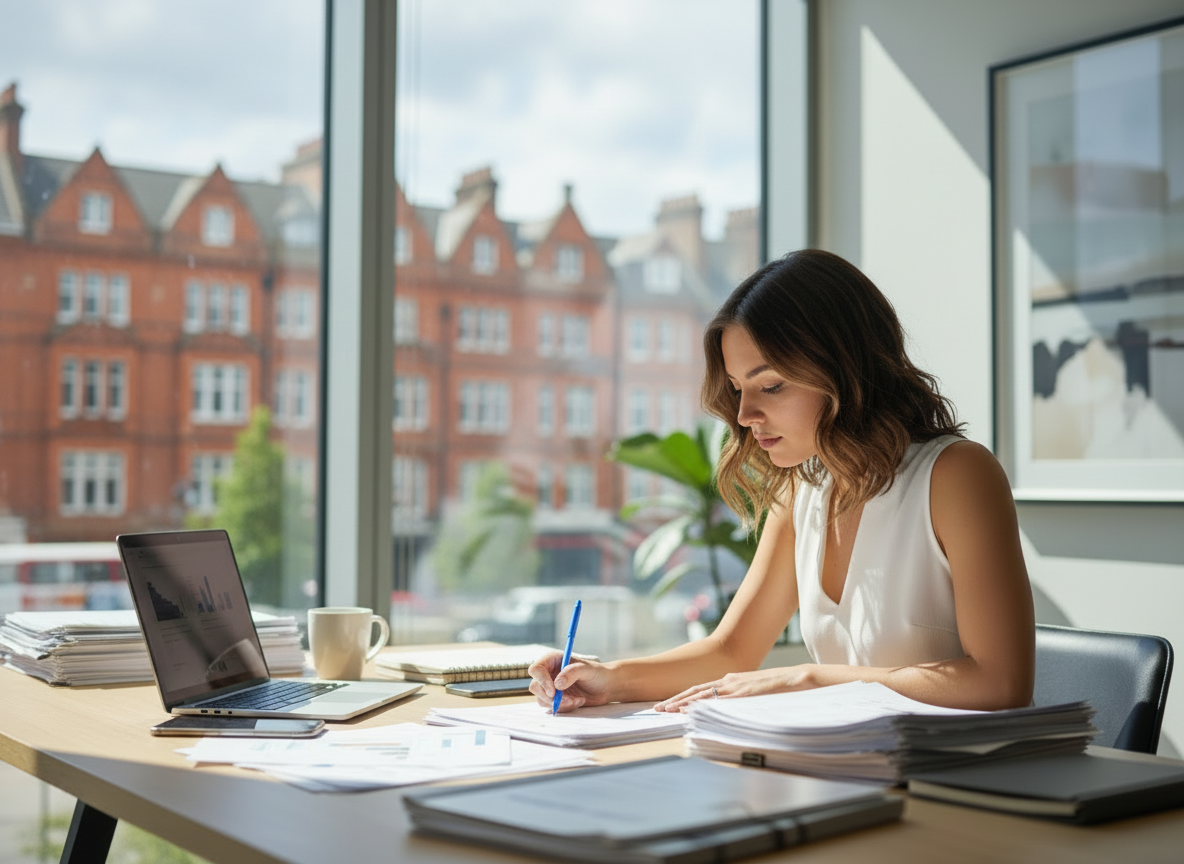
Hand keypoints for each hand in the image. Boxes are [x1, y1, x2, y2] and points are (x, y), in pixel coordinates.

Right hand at [528, 651, 611, 713]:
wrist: (605, 687)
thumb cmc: (597, 674)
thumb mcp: (587, 670)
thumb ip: (572, 673)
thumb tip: (557, 684)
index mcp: (553, 660)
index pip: (536, 669)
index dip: (542, 681)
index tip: (553, 691)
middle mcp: (548, 673)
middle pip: (535, 686)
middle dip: (550, 697)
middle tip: (569, 700)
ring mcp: (550, 687)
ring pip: (542, 699)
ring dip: (560, 703)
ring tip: (577, 700)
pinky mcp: (555, 699)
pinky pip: (551, 707)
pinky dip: (564, 707)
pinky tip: (578, 702)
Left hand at [653, 665, 819, 711]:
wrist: (801, 678)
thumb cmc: (782, 688)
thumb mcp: (756, 693)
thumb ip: (742, 700)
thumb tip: (729, 712)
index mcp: (732, 680)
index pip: (701, 689)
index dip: (682, 698)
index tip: (667, 707)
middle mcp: (730, 680)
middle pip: (696, 690)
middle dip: (675, 700)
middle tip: (657, 710)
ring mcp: (737, 686)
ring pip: (703, 694)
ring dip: (683, 703)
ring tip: (666, 711)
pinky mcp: (746, 692)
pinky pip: (720, 700)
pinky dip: (703, 704)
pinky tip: (691, 710)